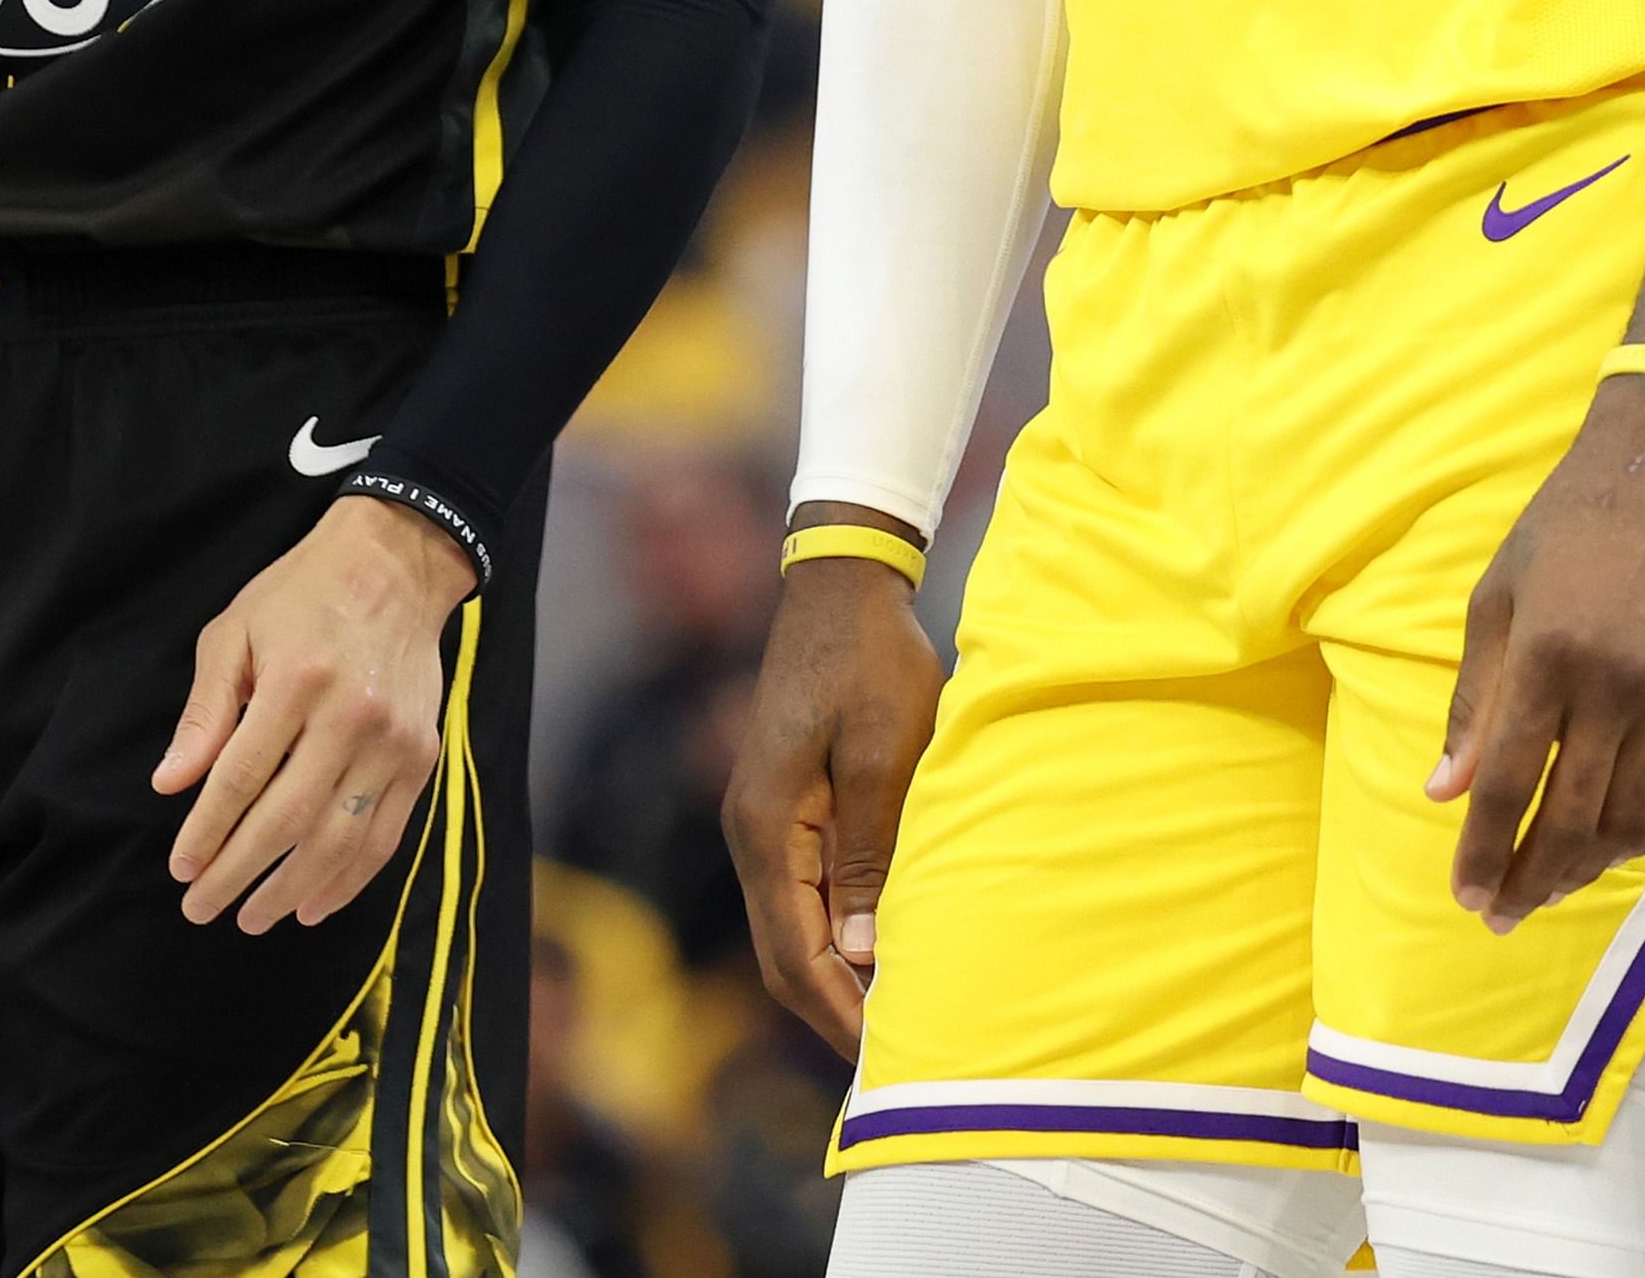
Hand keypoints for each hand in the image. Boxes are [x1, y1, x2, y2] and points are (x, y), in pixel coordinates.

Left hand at [154, 496, 475, 932]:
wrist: (396, 563)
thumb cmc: (301, 593)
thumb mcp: (235, 631)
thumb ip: (206, 711)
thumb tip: (171, 784)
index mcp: (297, 680)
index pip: (241, 777)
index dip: (207, 831)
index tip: (181, 869)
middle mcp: (351, 715)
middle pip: (287, 819)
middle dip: (238, 874)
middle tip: (201, 908)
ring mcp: (394, 741)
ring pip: (339, 840)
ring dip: (292, 889)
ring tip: (253, 918)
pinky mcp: (422, 756)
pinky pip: (385, 835)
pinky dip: (349, 879)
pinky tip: (314, 903)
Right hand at [721, 549, 943, 1054]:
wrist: (841, 589)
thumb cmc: (872, 663)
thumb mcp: (886, 758)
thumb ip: (870, 856)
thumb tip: (860, 954)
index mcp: (766, 827)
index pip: (794, 951)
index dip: (839, 1011)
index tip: (885, 1055)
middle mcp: (751, 833)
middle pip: (781, 952)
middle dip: (830, 1010)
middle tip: (892, 1055)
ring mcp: (761, 821)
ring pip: (789, 927)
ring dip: (833, 975)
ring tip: (893, 1016)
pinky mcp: (783, 807)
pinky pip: (801, 892)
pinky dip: (833, 934)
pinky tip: (877, 949)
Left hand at [1432, 375, 1644, 930]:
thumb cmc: (1565, 528)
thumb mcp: (1497, 598)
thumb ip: (1474, 703)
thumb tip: (1443, 792)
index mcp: (1545, 652)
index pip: (1510, 781)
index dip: (1484, 849)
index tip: (1466, 896)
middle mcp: (1612, 680)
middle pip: (1570, 814)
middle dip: (1529, 877)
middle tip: (1501, 915)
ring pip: (1629, 815)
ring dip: (1584, 866)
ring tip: (1547, 887)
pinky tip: (1611, 851)